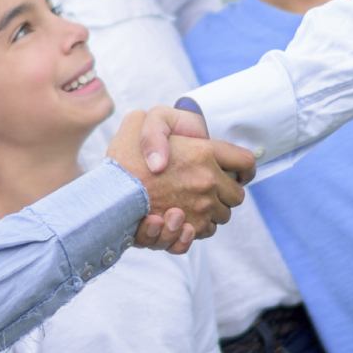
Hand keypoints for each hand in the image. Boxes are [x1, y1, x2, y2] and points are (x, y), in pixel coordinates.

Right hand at [108, 108, 251, 246]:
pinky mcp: (190, 229)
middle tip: (208, 189)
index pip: (245, 162)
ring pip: (223, 216)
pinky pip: (206, 232)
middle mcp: (207, 181)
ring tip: (190, 205)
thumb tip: (181, 137)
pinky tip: (183, 221)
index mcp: (203, 152)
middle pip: (237, 194)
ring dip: (212, 212)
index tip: (237, 172)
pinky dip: (198, 229)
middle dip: (226, 193)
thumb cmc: (121, 159)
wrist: (107, 196)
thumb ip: (161, 122)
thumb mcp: (138, 121)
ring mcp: (201, 208)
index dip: (244, 168)